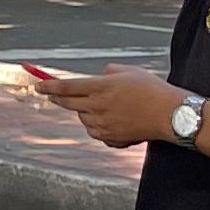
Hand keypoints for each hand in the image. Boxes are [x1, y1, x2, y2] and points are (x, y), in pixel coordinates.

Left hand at [27, 65, 185, 149]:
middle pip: (68, 103)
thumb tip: (98, 78)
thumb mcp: (129, 71)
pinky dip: (97, 124)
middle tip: (53, 94)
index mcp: (101, 87)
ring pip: (82, 117)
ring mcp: (102, 124)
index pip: (66, 87)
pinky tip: (114, 119)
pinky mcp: (109, 138)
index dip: (49, 86)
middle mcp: (98, 107)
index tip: (38, 85)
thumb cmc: (152, 90)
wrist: (171, 115)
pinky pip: (94, 130)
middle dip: (58, 97)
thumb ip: (108, 72)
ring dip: (85, 110)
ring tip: (107, 105)